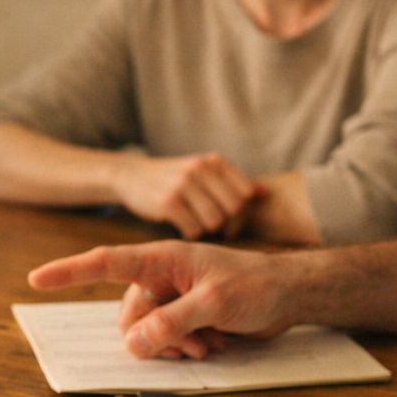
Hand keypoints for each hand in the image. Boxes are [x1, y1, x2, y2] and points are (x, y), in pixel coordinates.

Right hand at [28, 240, 295, 358]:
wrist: (288, 295)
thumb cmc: (256, 285)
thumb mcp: (215, 302)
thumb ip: (174, 321)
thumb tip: (135, 343)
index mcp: (162, 259)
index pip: (105, 262)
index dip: (69, 271)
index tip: (37, 277)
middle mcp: (159, 277)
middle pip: (129, 316)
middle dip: (154, 336)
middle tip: (193, 341)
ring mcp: (170, 299)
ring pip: (144, 334)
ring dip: (172, 345)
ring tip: (206, 341)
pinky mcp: (181, 318)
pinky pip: (162, 342)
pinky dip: (182, 348)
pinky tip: (209, 343)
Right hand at [111, 153, 261, 238]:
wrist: (132, 175)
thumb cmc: (174, 178)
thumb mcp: (203, 171)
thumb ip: (233, 182)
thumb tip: (265, 192)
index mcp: (214, 161)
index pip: (246, 194)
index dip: (243, 213)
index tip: (231, 220)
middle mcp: (201, 169)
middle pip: (234, 210)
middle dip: (228, 225)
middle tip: (215, 229)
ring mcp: (184, 185)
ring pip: (215, 222)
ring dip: (208, 231)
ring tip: (197, 225)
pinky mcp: (168, 202)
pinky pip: (194, 230)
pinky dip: (191, 234)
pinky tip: (182, 227)